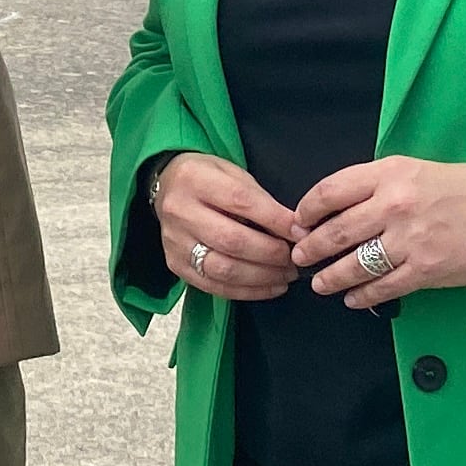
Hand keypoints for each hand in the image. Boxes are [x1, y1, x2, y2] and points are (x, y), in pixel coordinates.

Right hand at [150, 150, 302, 301]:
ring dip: (262, 277)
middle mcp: (180, 212)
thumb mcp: (233, 173)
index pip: (241, 202)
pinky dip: (247, 291)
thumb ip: (260, 201)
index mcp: (195, 179)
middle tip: (296, 258)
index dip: (275, 220)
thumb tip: (296, 232)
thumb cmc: (207, 177)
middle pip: (232, 240)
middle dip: (271, 253)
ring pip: (224, 269)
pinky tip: (269, 287)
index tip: (300, 232)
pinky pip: (214, 286)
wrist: (165, 186)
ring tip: (286, 275)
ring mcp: (174, 242)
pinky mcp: (175, 265)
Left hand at [290, 158, 465, 309]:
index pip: (330, 191)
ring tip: (319, 284)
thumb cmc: (464, 187)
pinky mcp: (426, 269)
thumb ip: (377, 186)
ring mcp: (410, 239)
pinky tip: (353, 298)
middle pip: (335, 231)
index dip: (306, 210)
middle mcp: (394, 204)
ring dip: (330, 277)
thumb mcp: (415, 170)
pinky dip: (362, 295)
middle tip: (298, 258)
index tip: (297, 222)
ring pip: (354, 263)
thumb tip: (337, 210)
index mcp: (389, 173)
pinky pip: (383, 287)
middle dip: (310, 249)